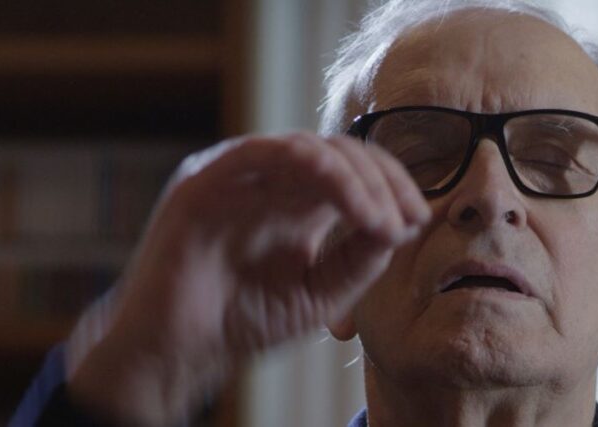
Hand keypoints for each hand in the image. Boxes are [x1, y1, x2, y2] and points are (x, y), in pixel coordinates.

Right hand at [68, 133, 429, 425]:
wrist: (178, 351)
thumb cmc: (245, 320)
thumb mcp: (322, 291)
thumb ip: (361, 257)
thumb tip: (403, 224)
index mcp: (299, 200)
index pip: (356, 169)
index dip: (393, 185)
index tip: (419, 219)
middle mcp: (270, 181)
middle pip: (342, 152)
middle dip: (384, 182)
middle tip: (408, 219)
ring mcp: (237, 175)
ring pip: (311, 148)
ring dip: (357, 180)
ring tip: (381, 219)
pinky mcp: (205, 179)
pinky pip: (265, 152)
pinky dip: (317, 171)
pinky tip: (350, 204)